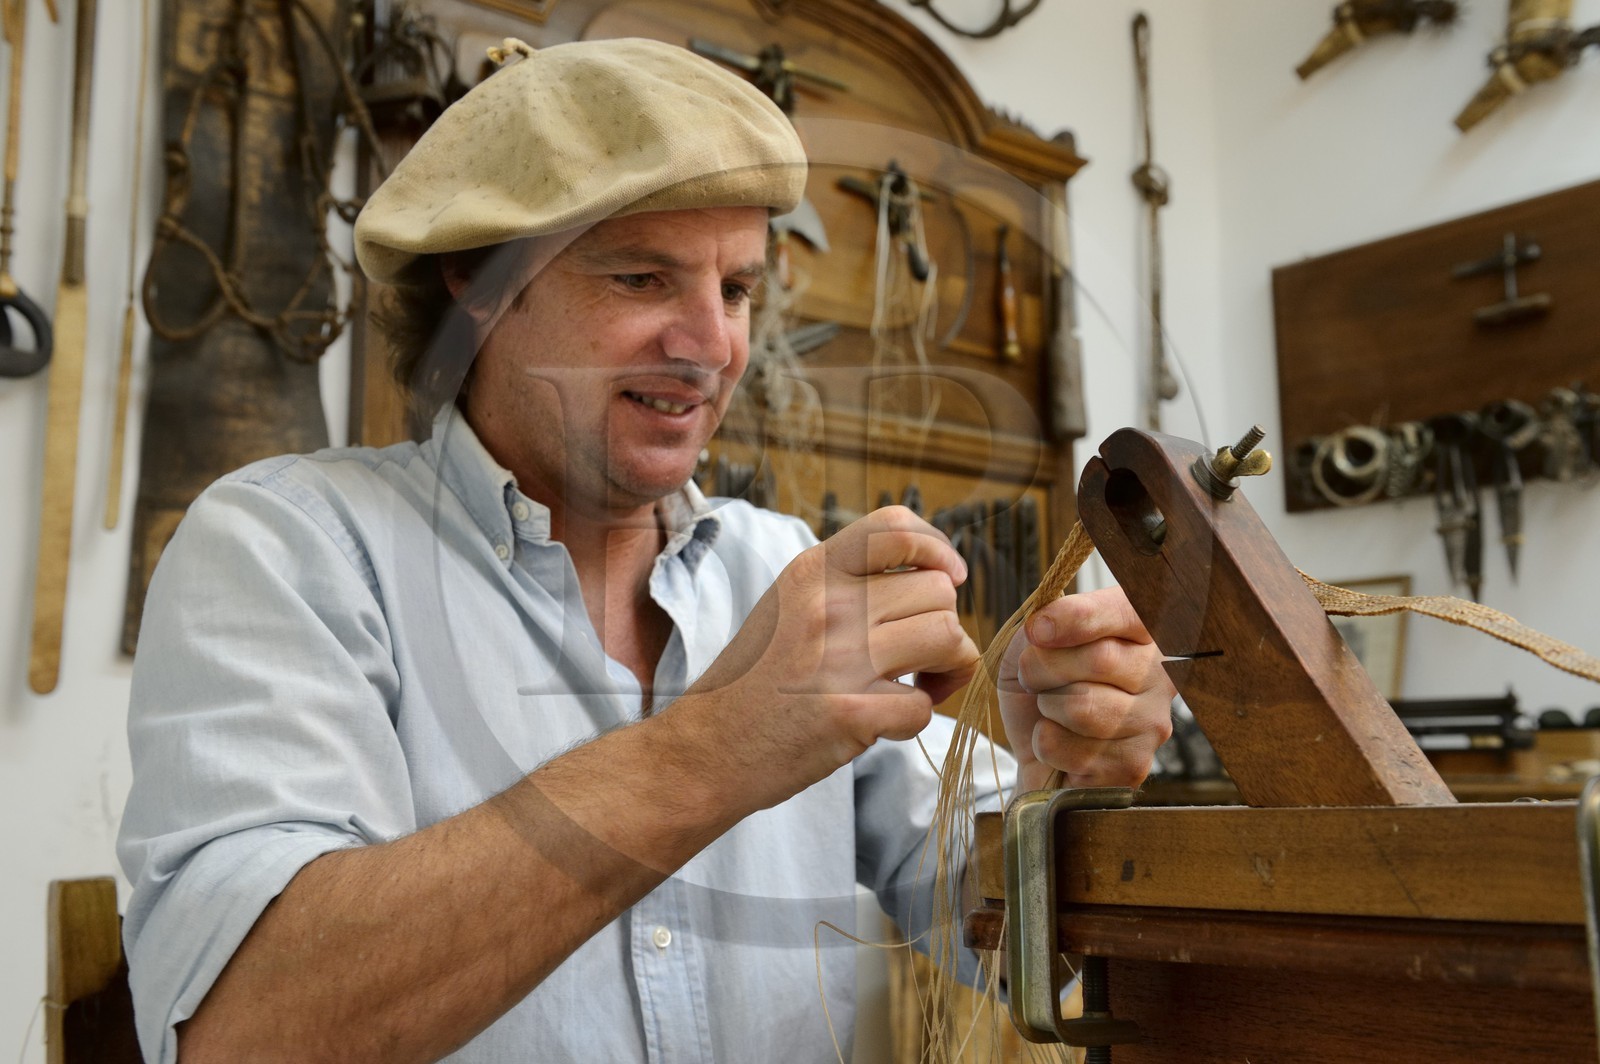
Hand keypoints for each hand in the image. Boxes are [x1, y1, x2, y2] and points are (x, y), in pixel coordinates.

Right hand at [689, 507, 978, 807]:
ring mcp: (840, 659)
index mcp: (812, 571)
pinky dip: (913, 720)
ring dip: (945, 668)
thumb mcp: (788, 605)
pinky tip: (883, 724)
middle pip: (938, 590)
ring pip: (948, 637)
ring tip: (915, 685)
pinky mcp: (851, 713)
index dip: (938, 549)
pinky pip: (924, 707)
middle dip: (942, 626)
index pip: (896, 527)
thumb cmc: (755, 681)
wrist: (707, 749)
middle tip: (918, 658)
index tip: (949, 577)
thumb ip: (846, 583)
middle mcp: (828, 605)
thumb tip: (931, 576)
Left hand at [998, 586, 1174, 792]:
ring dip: (1048, 708)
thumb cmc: (1038, 691)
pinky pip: (1073, 750)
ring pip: (1084, 707)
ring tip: (1051, 711)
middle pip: (1102, 659)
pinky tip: (1060, 746)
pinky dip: (1047, 746)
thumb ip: (1039, 626)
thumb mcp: (1027, 646)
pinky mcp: (1133, 765)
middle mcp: (1159, 675)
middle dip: (1045, 668)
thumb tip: (1043, 627)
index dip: (1079, 617)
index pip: (1126, 610)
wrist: (1034, 751)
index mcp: (1139, 633)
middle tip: (1032, 679)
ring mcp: (1151, 722)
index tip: (1038, 629)